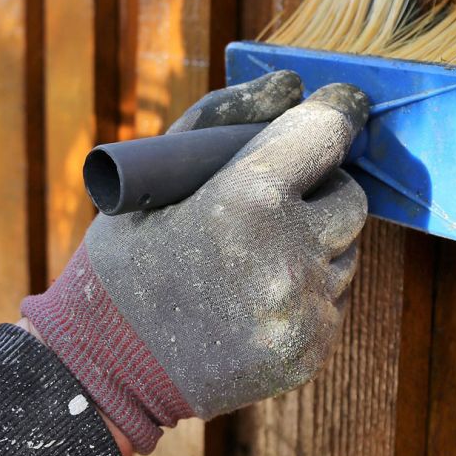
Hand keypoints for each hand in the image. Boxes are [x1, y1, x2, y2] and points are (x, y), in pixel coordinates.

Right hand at [22, 71, 369, 452]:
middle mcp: (286, 255)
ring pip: (346, 252)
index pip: (327, 134)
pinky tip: (252, 298)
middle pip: (352, 196)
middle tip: (276, 197)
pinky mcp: (307, 351)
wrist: (103, 368)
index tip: (338, 106)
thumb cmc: (125, 261)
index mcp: (247, 200)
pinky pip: (333, 301)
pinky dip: (305, 291)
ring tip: (250, 258)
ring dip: (314, 243)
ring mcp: (301, 310)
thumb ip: (224, 119)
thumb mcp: (155, 178)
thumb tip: (291, 86)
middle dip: (322, 187)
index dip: (334, 114)